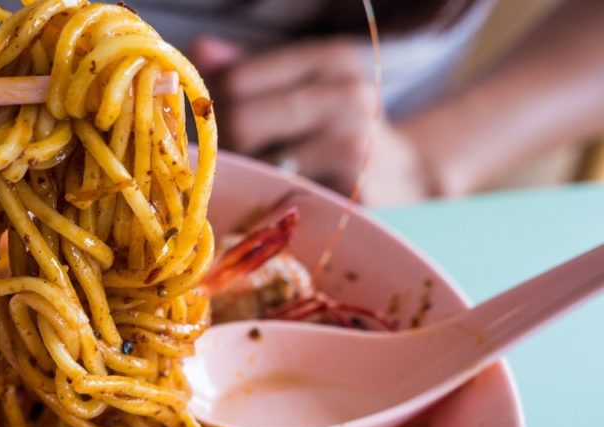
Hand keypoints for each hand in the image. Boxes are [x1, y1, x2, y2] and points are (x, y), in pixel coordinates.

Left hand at [189, 36, 435, 206]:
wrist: (405, 177)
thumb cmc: (340, 129)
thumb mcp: (305, 87)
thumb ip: (252, 70)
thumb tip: (200, 48)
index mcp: (330, 58)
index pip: (238, 80)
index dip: (214, 108)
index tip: (214, 129)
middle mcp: (345, 93)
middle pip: (241, 119)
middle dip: (224, 145)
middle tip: (226, 163)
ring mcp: (351, 142)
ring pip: (257, 162)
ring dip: (244, 176)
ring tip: (252, 179)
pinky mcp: (351, 189)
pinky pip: (281, 195)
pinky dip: (267, 199)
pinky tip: (273, 197)